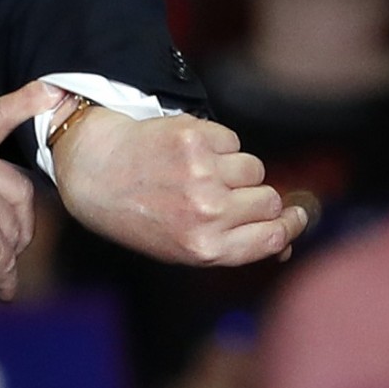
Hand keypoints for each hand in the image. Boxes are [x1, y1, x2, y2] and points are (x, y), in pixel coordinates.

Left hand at [53, 110, 306, 266]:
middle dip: (255, 195)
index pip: (273, 236)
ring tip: (193, 172)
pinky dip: (216, 143)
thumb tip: (285, 247)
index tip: (296, 214)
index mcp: (205, 248)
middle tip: (224, 192)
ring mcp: (203, 174)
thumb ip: (233, 246)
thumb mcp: (181, 246)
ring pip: (253, 167)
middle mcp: (207, 213)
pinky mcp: (195, 138)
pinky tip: (182, 152)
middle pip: (268, 200)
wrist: (92, 171)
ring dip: (234, 168)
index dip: (291, 224)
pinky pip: (232, 141)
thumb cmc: (139, 213)